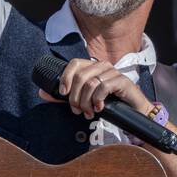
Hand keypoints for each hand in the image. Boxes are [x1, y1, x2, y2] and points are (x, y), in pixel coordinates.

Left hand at [37, 57, 153, 117]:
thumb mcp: (84, 99)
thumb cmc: (109, 104)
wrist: (134, 112)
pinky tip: (99, 108)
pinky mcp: (122, 81)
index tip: (62, 93)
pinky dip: (98, 100)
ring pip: (90, 83)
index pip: (75, 63)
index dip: (66, 77)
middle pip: (81, 75)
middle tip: (77, 110)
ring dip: (86, 102)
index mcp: (93, 67)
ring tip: (88, 113)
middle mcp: (102, 66)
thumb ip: (65, 96)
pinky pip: (103, 87)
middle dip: (75, 96)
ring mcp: (113, 72)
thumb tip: (42, 92)